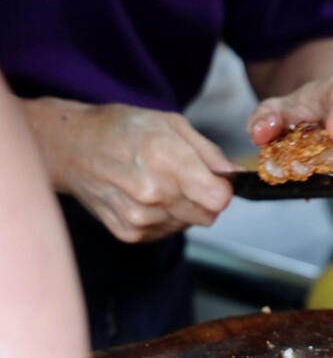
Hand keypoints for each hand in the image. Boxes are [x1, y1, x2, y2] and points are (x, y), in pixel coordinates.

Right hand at [25, 99, 236, 242]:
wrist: (72, 148)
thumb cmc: (122, 130)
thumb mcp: (171, 125)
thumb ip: (209, 153)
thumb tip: (236, 175)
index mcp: (166, 160)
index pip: (219, 198)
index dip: (224, 190)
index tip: (217, 180)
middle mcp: (153, 193)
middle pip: (208, 215)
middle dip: (207, 199)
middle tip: (187, 179)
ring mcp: (139, 217)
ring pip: (189, 224)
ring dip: (185, 208)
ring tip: (162, 184)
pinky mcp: (130, 232)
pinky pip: (168, 232)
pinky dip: (166, 217)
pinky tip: (149, 197)